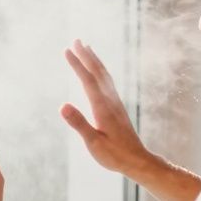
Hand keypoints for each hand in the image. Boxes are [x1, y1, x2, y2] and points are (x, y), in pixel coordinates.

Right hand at [61, 39, 153, 176]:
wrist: (137, 160)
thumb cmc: (114, 155)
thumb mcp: (93, 142)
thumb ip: (79, 123)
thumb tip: (63, 106)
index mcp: (102, 107)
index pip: (87, 81)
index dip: (77, 64)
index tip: (66, 50)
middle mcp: (110, 101)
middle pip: (97, 73)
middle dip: (86, 56)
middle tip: (76, 40)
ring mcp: (115, 103)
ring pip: (104, 75)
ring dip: (95, 60)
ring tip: (87, 48)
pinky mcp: (117, 107)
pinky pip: (108, 82)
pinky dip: (101, 71)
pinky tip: (99, 71)